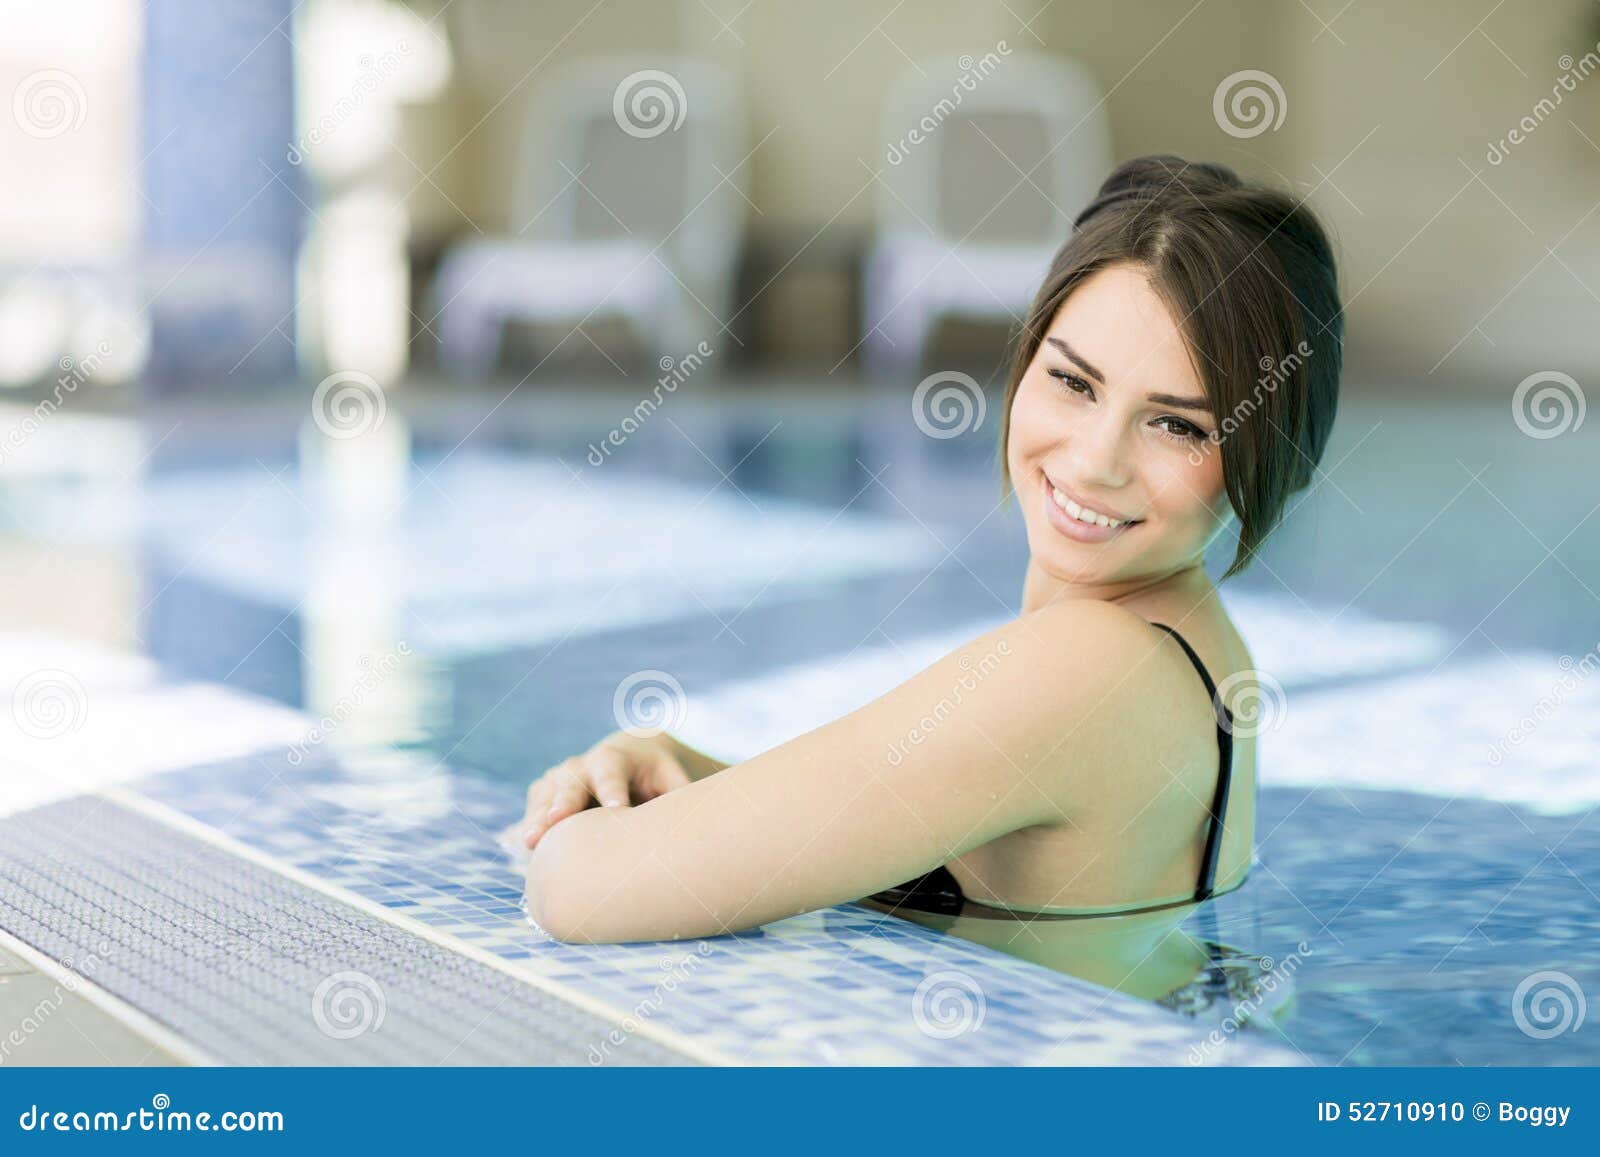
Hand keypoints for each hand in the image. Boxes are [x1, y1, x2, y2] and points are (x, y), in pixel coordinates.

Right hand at [503, 731, 693, 850]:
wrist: (628, 759)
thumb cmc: (655, 774)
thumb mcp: (671, 778)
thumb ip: (677, 795)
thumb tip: (694, 821)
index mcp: (614, 757)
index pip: (611, 771)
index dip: (613, 789)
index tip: (617, 809)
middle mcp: (581, 766)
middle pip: (570, 782)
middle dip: (563, 802)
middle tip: (557, 821)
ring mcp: (559, 779)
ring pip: (545, 796)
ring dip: (537, 817)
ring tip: (529, 842)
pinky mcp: (545, 795)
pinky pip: (534, 809)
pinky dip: (529, 825)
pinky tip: (523, 848)